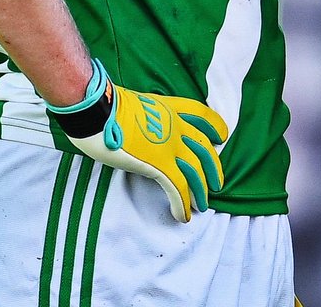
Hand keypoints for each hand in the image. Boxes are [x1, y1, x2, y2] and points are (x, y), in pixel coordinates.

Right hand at [47, 60, 227, 221]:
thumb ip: (146, 115)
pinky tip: (183, 216)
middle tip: (216, 183)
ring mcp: (169, 146)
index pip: (201, 115)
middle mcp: (175, 126)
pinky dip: (182, 204)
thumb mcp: (136, 103)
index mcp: (169, 108)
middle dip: (212, 167)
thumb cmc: (107, 104)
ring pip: (194, 171)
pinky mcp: (159, 165)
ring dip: (199, 191)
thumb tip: (140, 126)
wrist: (100, 109)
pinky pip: (176, 188)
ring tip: (202, 205)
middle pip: (203, 148)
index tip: (220, 137)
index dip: (214, 126)